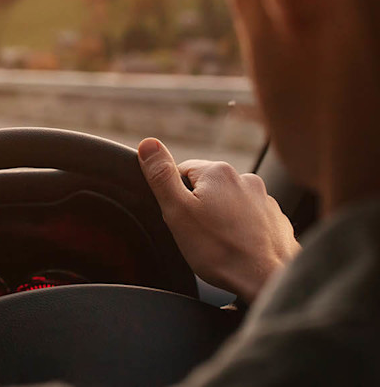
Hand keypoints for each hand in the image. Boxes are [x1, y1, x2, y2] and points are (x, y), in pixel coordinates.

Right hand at [137, 138, 300, 302]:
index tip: (181, 219)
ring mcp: (265, 200)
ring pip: (230, 204)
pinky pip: (251, 220)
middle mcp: (245, 178)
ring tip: (219, 245)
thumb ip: (161, 176)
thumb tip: (148, 144)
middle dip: (199, 207)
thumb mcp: (177, 212)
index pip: (182, 171)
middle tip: (197, 235)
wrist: (267, 280)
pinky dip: (243, 231)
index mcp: (218, 172)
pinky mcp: (276, 220)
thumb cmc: (220, 250)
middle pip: (207, 187)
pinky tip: (238, 249)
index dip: (176, 197)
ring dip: (222, 219)